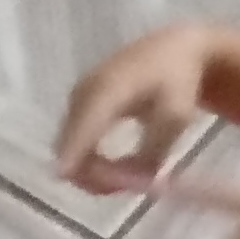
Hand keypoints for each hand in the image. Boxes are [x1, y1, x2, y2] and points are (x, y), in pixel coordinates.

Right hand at [55, 26, 216, 194]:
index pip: (86, 122)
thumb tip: (134, 184)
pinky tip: (111, 166)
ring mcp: (78, 95)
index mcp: (110, 87)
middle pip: (71, 138)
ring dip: (91, 167)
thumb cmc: (177, 82)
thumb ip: (153, 152)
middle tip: (122, 187)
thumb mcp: (176, 118)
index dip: (74, 150)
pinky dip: (89, 157)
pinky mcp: (78, 102)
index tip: (62, 175)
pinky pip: (75, 138)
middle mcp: (86, 89)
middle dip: (90, 171)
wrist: (171, 51)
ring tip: (125, 175)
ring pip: (70, 142)